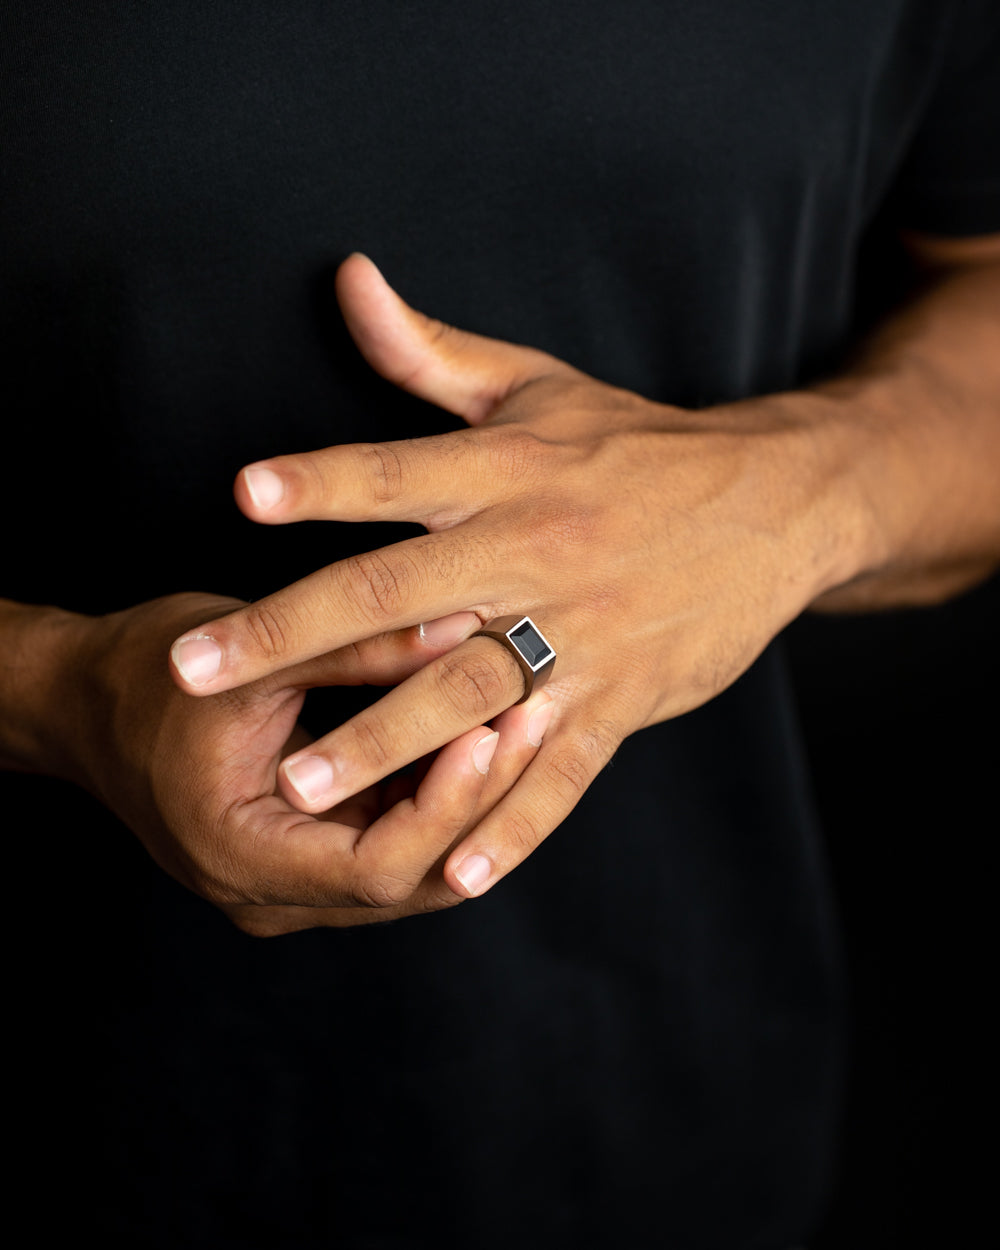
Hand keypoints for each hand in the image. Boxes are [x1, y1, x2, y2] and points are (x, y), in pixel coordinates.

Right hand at [54, 592, 541, 934]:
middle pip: (412, 879)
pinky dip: (442, 794)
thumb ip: (356, 649)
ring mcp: (292, 885)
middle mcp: (269, 895)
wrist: (86, 702)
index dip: (447, 803)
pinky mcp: (311, 857)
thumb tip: (464, 623)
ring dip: (471, 799)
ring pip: (416, 868)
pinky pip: (397, 842)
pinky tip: (482, 729)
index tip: (491, 727)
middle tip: (533, 715)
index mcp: (239, 858)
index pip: (378, 868)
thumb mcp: (250, 655)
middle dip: (479, 802)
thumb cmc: (150, 674)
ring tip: (524, 715)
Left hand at [170, 254, 858, 899]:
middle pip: (400, 597)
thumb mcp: (538, 386)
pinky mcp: (621, 700)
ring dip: (383, 744)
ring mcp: (579, 636)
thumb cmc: (636, 444)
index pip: (400, 474)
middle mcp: (534, 555)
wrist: (775, 504)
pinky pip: (559, 771)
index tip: (243, 494)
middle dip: (294, 635)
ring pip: (468, 696)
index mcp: (507, 473)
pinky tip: (455, 873)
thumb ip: (431, 351)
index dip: (324, 480)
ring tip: (301, 786)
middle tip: (200, 670)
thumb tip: (348, 276)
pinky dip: (512, 824)